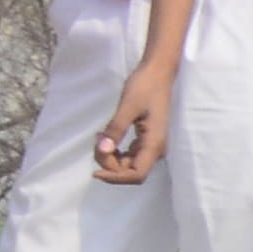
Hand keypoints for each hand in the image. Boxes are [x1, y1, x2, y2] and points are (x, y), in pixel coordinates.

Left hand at [95, 53, 180, 186]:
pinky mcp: (146, 138)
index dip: (116, 178)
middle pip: (130, 170)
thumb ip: (116, 129)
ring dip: (110, 156)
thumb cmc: (145, 87)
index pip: (137, 174)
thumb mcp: (127, 107)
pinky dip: (114, 149)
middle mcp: (155, 148)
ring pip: (127, 163)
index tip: (96, 172)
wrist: (157, 73)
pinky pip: (128, 152)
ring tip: (99, 136)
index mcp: (154, 144)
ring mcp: (151, 144)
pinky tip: (104, 135)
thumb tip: (103, 149)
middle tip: (96, 143)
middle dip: (109, 164)